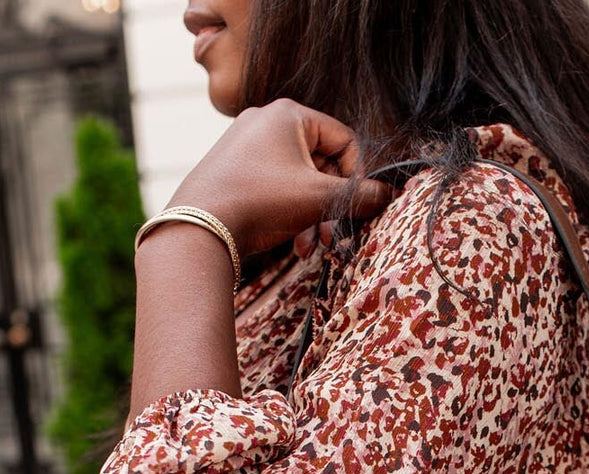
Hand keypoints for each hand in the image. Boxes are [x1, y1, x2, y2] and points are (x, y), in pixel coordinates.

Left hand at [166, 98, 392, 259]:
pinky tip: (292, 244)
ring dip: (313, 217)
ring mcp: (248, 145)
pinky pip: (278, 188)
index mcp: (289, 113)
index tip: (357, 207)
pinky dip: (290, 215)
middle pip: (322, 163)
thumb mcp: (318, 199)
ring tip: (309, 246)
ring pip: (301, 181)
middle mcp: (267, 120)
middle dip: (331, 205)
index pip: (345, 140)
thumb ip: (359, 196)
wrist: (199, 227)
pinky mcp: (236, 170)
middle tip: (334, 236)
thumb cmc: (261, 203)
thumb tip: (389, 195)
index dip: (358, 177)